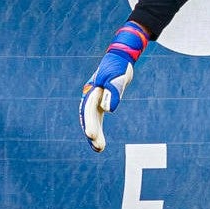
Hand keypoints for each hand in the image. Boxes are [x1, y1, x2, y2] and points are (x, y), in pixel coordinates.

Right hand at [80, 21, 145, 152]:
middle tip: (98, 147)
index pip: (89, 109)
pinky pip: (97, 120)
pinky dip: (98, 131)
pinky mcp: (101, 104)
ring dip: (94, 135)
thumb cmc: (118, 66)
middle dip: (92, 133)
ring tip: (99, 149)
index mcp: (93, 90)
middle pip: (89, 118)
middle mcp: (91, 97)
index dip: (89, 123)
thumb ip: (112, 92)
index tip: (91, 135)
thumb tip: (108, 110)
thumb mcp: (116, 77)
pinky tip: (100, 144)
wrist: (120, 59)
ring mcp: (95, 101)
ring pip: (91, 121)